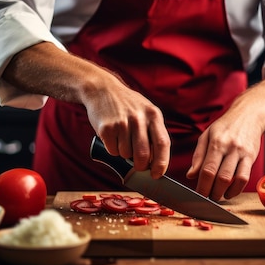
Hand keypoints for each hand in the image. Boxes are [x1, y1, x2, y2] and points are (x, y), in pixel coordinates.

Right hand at [2, 42, 171, 178]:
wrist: (101, 89)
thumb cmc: (127, 105)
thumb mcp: (145, 111)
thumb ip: (152, 132)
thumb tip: (156, 163)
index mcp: (153, 114)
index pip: (162, 143)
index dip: (162, 163)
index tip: (157, 174)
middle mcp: (139, 118)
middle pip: (144, 155)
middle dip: (141, 167)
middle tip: (139, 167)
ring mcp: (122, 123)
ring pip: (126, 155)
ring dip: (124, 154)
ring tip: (122, 139)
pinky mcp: (106, 128)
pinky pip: (112, 151)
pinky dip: (113, 149)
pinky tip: (112, 136)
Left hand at [187, 110, 262, 200]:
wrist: (249, 115)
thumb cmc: (225, 127)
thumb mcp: (206, 136)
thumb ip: (198, 156)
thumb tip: (190, 175)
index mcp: (216, 142)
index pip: (207, 169)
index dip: (202, 186)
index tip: (197, 195)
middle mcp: (230, 148)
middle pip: (221, 177)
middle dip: (212, 192)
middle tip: (206, 198)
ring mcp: (242, 153)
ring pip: (234, 179)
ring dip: (224, 193)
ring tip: (217, 196)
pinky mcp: (252, 157)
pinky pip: (245, 178)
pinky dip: (237, 189)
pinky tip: (229, 192)